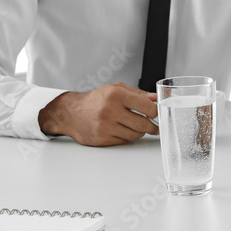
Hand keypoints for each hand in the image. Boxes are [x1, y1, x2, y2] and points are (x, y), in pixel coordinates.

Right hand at [38, 82, 158, 145]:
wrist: (72, 114)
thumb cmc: (96, 100)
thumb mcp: (116, 89)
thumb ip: (137, 93)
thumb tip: (155, 98)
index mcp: (115, 95)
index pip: (145, 106)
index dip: (156, 111)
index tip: (158, 113)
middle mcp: (110, 111)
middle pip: (142, 124)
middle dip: (152, 126)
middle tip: (155, 126)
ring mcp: (105, 127)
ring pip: (134, 135)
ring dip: (140, 132)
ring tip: (139, 127)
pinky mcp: (102, 139)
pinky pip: (124, 141)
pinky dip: (128, 137)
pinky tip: (125, 130)